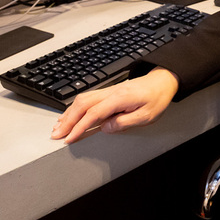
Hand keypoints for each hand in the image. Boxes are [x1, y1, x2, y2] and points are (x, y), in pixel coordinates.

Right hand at [50, 67, 178, 143]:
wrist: (162, 81)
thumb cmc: (157, 98)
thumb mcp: (146, 116)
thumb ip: (124, 122)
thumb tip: (105, 127)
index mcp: (120, 98)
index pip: (93, 113)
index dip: (79, 127)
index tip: (70, 138)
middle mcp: (111, 92)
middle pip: (82, 105)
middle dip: (68, 120)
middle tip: (57, 134)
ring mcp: (108, 90)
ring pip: (82, 99)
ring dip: (69, 113)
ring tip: (59, 126)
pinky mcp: (108, 92)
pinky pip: (88, 98)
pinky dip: (75, 107)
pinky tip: (71, 114)